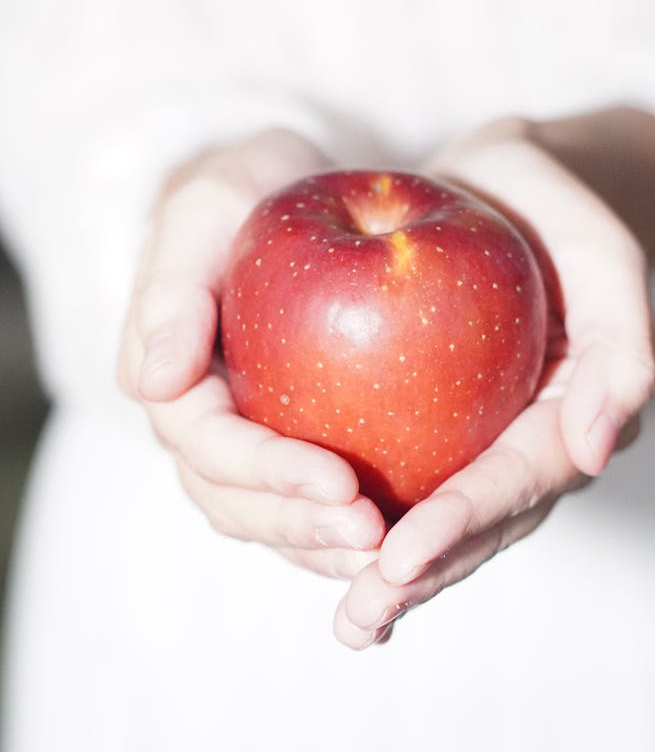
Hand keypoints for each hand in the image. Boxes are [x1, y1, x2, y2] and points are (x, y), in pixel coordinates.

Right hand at [118, 129, 385, 576]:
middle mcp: (200, 427)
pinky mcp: (295, 452)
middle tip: (373, 536)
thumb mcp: (208, 204)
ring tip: (388, 560)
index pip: (208, 445)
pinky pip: (314, 509)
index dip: (268, 471)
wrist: (287, 200)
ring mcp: (245, 447)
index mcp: (170, 379)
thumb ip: (175, 284)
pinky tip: (403, 547)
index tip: (339, 480)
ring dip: (324, 548)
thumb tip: (155, 384)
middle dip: (302, 527)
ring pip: (272, 522)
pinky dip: (348, 534)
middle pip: (237, 503)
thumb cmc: (246, 191)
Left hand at [333, 119, 654, 647]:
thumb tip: (598, 451)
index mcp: (578, 409)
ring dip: (398, 582)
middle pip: (484, 527)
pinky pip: (407, 494)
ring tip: (349, 624)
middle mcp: (535, 444)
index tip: (401, 555)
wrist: (499, 188)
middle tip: (363, 613)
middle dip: (423, 575)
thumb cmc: (545, 203)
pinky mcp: (440, 439)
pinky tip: (326, 567)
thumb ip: (620, 342)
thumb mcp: (597, 245)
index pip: (520, 476)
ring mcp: (487, 448)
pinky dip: (367, 534)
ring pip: (446, 529)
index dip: (463, 519)